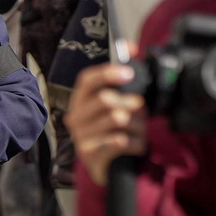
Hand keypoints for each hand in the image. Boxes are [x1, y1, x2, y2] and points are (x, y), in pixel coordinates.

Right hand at [63, 62, 146, 186]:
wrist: (105, 168)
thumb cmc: (111, 131)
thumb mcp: (115, 105)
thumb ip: (121, 79)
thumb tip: (132, 47)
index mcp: (79, 101)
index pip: (86, 81)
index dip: (107, 73)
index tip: (128, 73)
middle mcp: (75, 117)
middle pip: (104, 99)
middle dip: (129, 103)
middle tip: (140, 107)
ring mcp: (80, 137)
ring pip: (116, 120)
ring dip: (137, 125)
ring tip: (140, 130)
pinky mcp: (90, 156)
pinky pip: (120, 142)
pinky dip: (136, 143)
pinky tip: (135, 145)